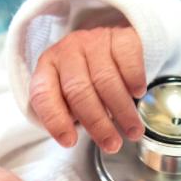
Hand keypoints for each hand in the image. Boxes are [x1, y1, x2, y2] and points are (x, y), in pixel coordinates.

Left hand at [29, 25, 146, 153]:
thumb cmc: (86, 78)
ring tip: (133, 131)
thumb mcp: (68, 94)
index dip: (55, 120)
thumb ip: (67, 113)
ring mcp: (94, 41)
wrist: (109, 44)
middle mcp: (67, 51)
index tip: (70, 142)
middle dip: (97, 123)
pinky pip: (128, 60)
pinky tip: (138, 94)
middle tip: (112, 145)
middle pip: (78, 91)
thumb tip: (73, 139)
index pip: (43, 94)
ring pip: (106, 79)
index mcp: (47, 67)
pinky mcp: (120, 36)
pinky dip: (134, 80)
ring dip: (122, 110)